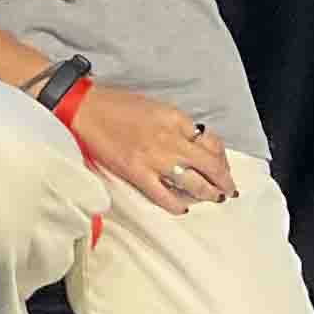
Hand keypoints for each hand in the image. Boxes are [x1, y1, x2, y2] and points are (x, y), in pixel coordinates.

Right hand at [63, 79, 234, 215]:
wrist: (85, 109)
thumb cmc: (118, 105)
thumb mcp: (157, 107)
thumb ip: (178, 125)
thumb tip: (195, 144)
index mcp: (175, 119)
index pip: (211, 142)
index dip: (221, 158)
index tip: (221, 167)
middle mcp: (170, 139)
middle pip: (210, 166)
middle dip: (223, 181)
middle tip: (228, 190)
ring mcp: (154, 158)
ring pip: (193, 183)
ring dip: (208, 194)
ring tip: (213, 198)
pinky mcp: (137, 173)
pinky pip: (164, 195)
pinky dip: (177, 205)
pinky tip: (183, 208)